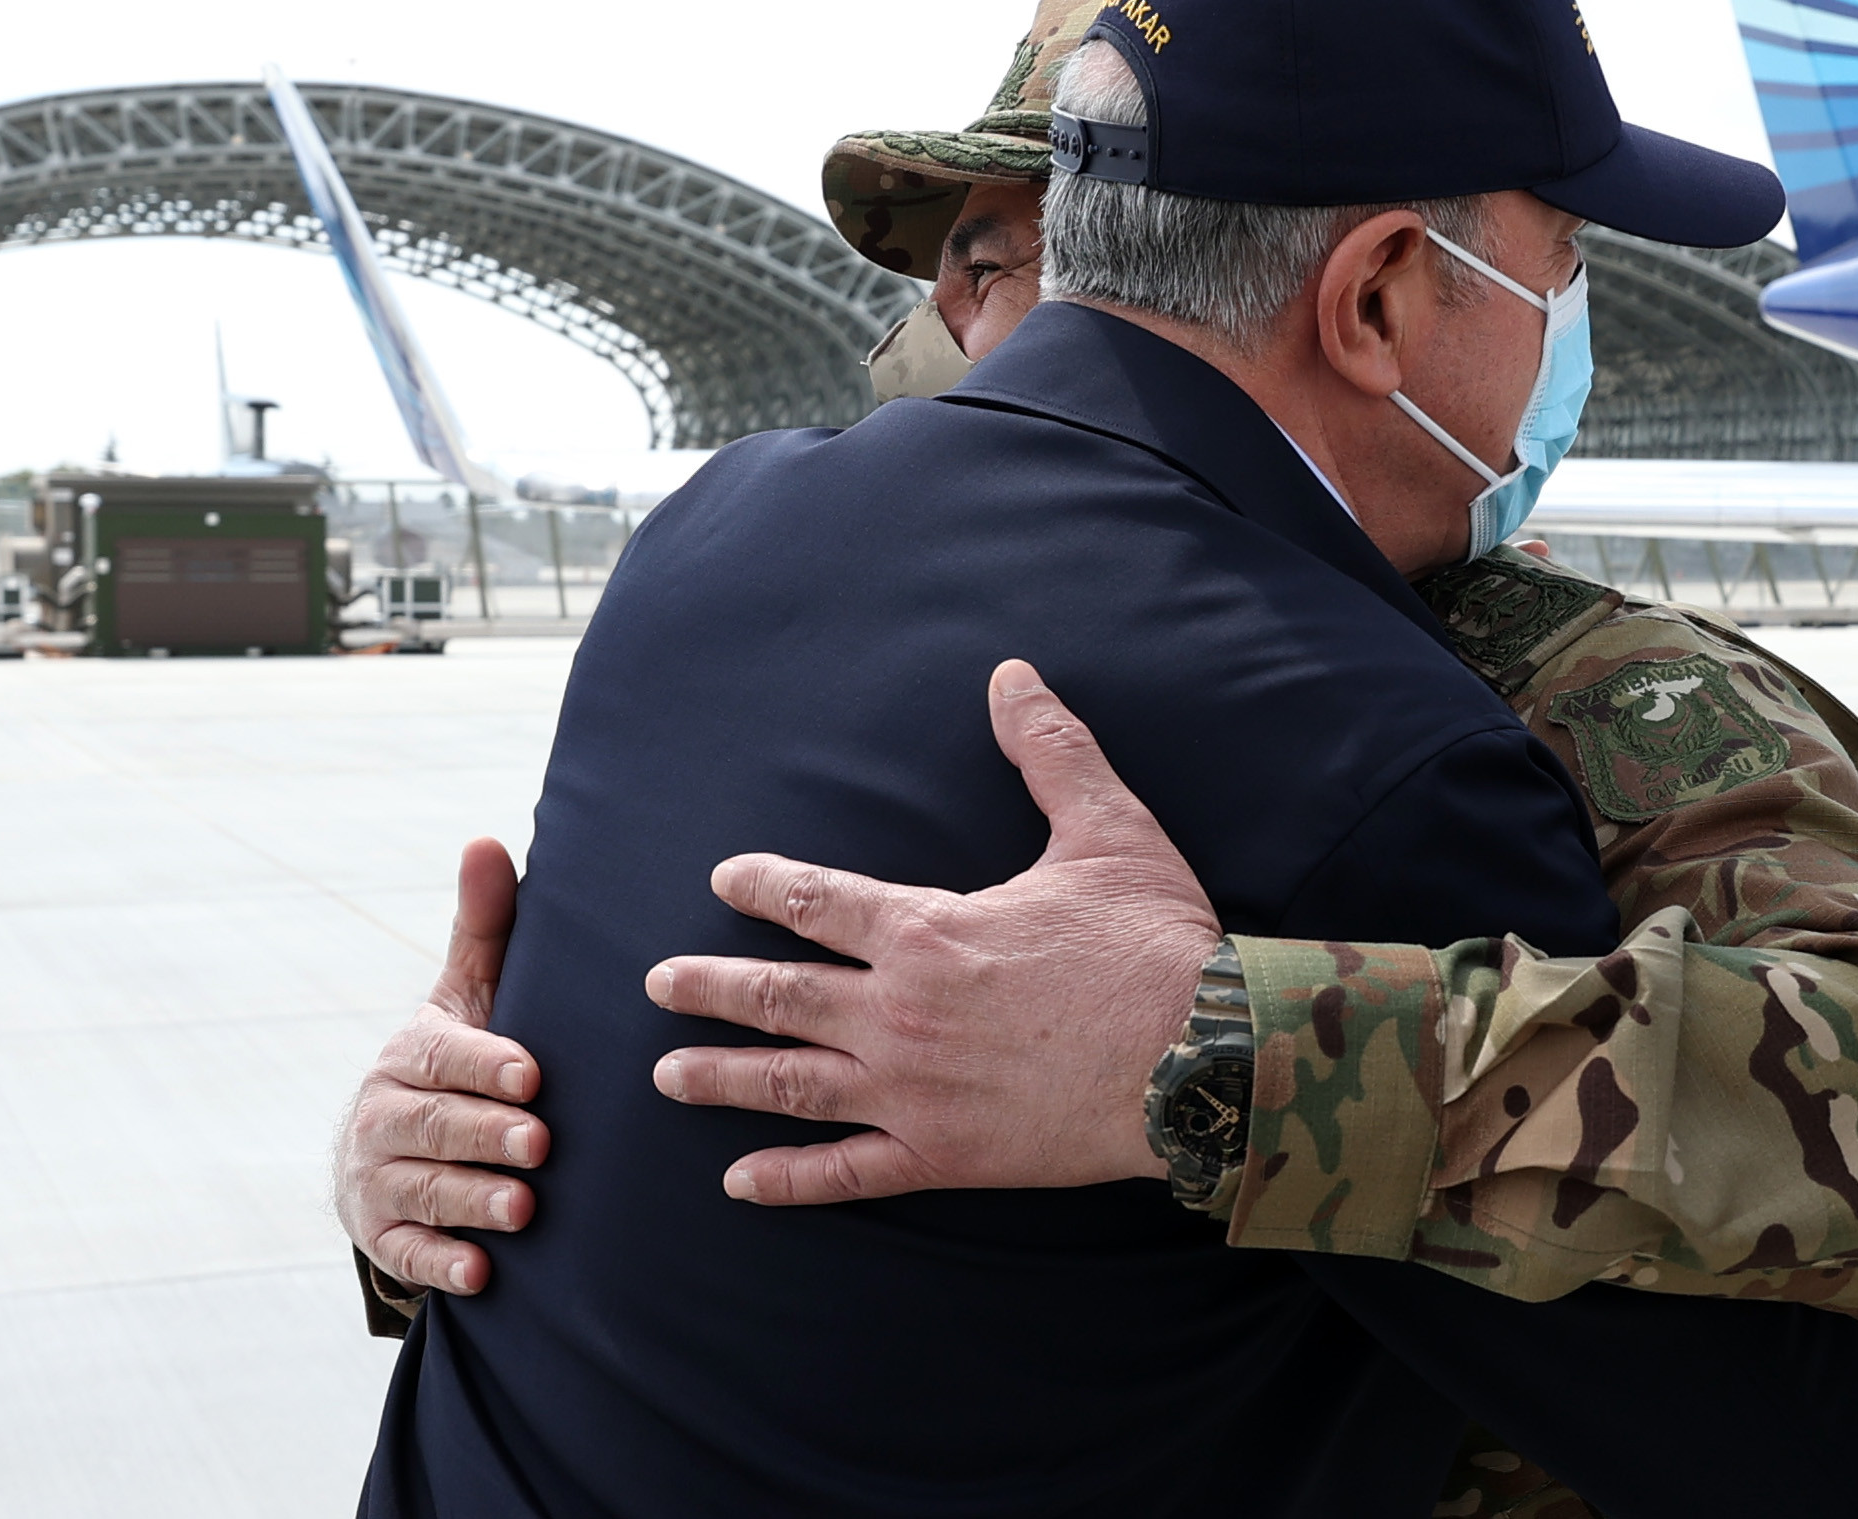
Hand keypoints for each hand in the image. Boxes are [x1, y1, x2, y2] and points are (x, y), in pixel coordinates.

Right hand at [334, 838, 548, 1294]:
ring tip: (523, 1209)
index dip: (485, 1065)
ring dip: (472, 1202)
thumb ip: (484, 927)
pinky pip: (405, 1254)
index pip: (443, 1058)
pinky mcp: (380, 1236)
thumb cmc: (459, 1058)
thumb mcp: (470, 995)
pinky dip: (441, 1265)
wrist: (399, 1148)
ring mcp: (377, 1179)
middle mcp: (382, 1114)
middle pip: (434, 1127)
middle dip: (487, 1136)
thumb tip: (487, 838)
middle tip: (541, 1147)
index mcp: (408, 1054)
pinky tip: (482, 1274)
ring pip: (422, 1191)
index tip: (534, 1075)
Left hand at [646, 659, 1222, 1204]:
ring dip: (722, 1077)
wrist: (1201, 1057)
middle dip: (710, 985)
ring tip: (667, 1073)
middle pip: (778, 994)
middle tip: (656, 981)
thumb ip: (1048, 750)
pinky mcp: (944, 1154)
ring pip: (791, 1084)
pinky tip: (739, 1182)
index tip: (723, 880)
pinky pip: (847, 1173)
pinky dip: (788, 1179)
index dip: (764, 886)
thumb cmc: (1155, 942)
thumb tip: (1010, 675)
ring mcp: (914, 1091)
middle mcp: (900, 1012)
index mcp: (928, 930)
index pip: (816, 901)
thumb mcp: (1106, 828)